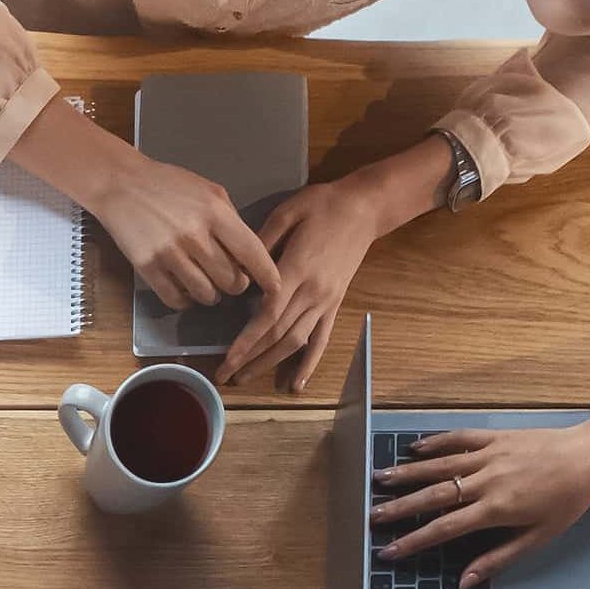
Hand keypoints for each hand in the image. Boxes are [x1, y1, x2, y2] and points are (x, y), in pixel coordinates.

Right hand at [83, 150, 281, 310]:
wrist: (121, 184)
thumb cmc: (168, 184)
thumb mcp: (209, 191)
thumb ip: (230, 220)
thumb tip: (247, 254)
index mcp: (215, 212)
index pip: (251, 253)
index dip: (267, 275)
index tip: (276, 289)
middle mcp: (195, 235)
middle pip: (231, 280)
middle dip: (236, 285)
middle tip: (231, 281)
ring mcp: (170, 253)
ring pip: (206, 293)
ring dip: (212, 295)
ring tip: (208, 286)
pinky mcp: (147, 267)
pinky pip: (176, 298)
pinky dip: (186, 301)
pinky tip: (186, 292)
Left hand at [216, 181, 376, 391]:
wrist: (365, 207)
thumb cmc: (322, 205)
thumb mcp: (286, 213)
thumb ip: (261, 243)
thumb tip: (238, 272)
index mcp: (297, 269)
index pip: (267, 315)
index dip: (246, 341)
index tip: (226, 359)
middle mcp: (313, 292)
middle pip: (277, 334)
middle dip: (249, 358)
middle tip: (224, 376)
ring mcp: (326, 301)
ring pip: (296, 341)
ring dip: (270, 363)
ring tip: (245, 378)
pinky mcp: (336, 304)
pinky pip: (322, 339)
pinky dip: (310, 363)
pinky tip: (296, 384)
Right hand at [372, 398, 589, 587]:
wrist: (589, 458)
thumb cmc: (567, 502)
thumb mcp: (538, 538)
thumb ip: (497, 558)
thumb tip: (464, 582)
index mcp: (496, 509)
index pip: (445, 528)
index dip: (414, 541)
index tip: (389, 551)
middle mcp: (486, 481)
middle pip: (433, 495)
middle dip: (399, 507)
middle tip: (371, 516)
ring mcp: (488, 456)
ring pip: (439, 465)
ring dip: (407, 473)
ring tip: (379, 479)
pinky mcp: (494, 437)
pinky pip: (458, 439)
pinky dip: (434, 443)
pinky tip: (414, 449)